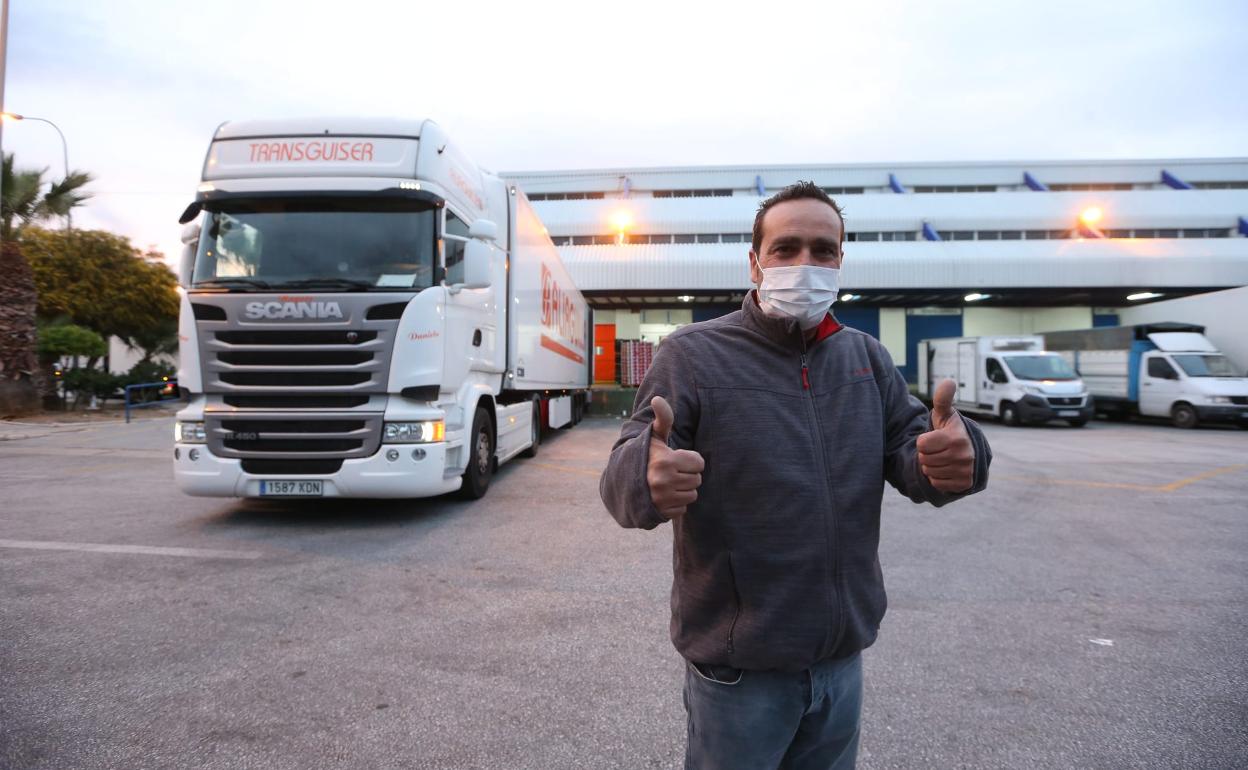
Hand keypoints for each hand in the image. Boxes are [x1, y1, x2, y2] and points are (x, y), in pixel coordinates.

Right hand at [646, 396, 704, 518]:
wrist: (623, 482)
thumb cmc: (645, 455)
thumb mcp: (654, 437)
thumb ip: (663, 418)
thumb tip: (658, 399)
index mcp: (666, 460)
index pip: (699, 462)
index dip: (690, 459)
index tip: (678, 458)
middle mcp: (664, 481)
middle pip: (697, 479)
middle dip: (688, 474)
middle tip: (673, 471)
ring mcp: (662, 499)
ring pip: (692, 495)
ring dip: (684, 489)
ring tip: (669, 482)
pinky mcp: (661, 513)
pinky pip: (683, 509)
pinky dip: (677, 503)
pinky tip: (665, 495)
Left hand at [917, 379, 975, 492]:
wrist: (968, 452)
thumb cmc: (950, 431)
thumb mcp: (945, 415)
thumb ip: (943, 399)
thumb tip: (948, 381)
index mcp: (956, 437)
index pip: (921, 444)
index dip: (924, 441)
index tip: (934, 439)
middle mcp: (963, 455)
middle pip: (923, 459)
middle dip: (927, 455)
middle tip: (939, 450)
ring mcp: (965, 471)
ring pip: (929, 472)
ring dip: (932, 467)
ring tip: (943, 459)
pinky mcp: (964, 484)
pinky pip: (937, 484)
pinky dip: (938, 479)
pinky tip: (947, 470)